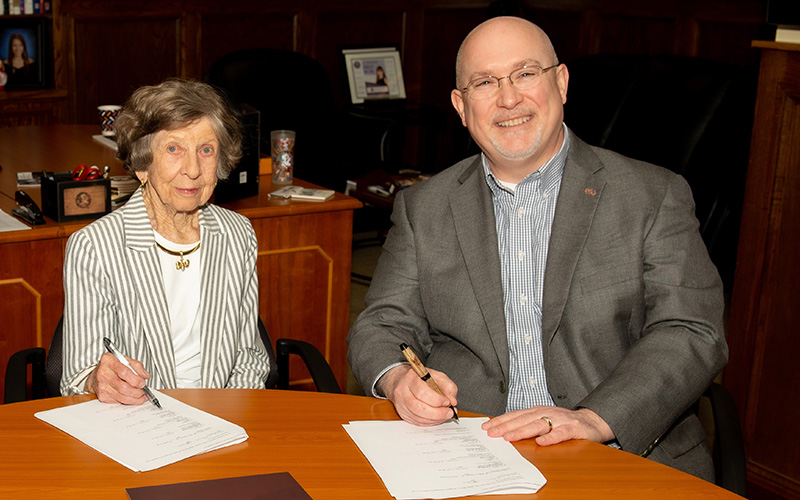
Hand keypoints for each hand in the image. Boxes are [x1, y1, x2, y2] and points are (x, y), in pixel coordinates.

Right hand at [85, 352, 150, 404]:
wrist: (96, 374)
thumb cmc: (112, 366)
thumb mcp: (125, 360)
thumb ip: (137, 366)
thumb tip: (145, 376)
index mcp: (108, 360)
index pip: (124, 372)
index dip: (136, 379)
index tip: (143, 383)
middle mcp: (103, 373)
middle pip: (123, 387)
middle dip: (137, 391)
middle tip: (144, 391)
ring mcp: (101, 386)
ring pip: (122, 396)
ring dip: (135, 398)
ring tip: (142, 396)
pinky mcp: (102, 396)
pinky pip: (118, 401)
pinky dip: (128, 401)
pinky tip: (133, 398)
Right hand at [378, 364, 457, 425]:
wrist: (403, 381)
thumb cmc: (421, 378)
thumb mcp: (437, 376)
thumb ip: (448, 387)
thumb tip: (452, 400)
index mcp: (411, 378)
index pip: (422, 392)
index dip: (437, 400)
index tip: (447, 402)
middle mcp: (402, 391)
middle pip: (418, 407)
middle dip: (437, 413)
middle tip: (449, 412)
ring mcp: (401, 404)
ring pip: (417, 417)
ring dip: (434, 419)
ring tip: (444, 415)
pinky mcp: (403, 413)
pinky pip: (417, 422)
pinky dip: (429, 422)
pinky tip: (436, 418)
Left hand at [482, 406, 614, 445]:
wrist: (590, 421)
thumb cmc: (563, 422)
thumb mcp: (543, 420)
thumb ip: (527, 424)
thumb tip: (504, 430)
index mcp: (537, 411)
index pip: (515, 415)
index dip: (500, 421)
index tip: (486, 427)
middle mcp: (546, 413)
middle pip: (523, 420)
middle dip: (506, 426)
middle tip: (492, 433)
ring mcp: (559, 420)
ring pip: (538, 425)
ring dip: (522, 431)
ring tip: (509, 437)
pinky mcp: (572, 428)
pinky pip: (560, 433)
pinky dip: (550, 437)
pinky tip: (541, 442)